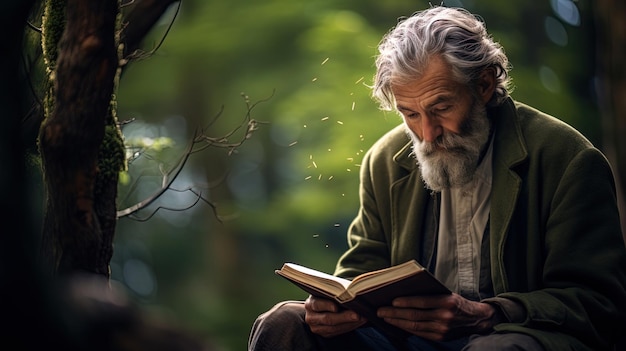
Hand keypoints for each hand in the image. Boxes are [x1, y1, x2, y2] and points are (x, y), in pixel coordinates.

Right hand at [304, 295, 366, 337]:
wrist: (322, 307)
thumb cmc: (327, 295)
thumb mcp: (326, 292)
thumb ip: (333, 292)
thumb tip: (349, 291)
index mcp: (310, 303)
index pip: (316, 305)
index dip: (326, 306)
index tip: (336, 307)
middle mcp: (311, 317)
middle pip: (327, 318)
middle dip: (344, 317)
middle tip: (358, 314)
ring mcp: (317, 328)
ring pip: (334, 328)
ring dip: (350, 323)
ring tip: (363, 318)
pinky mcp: (324, 334)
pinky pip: (338, 332)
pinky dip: (350, 327)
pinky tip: (359, 322)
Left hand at [377, 293, 498, 340]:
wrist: (476, 319)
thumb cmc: (457, 302)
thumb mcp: (447, 293)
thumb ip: (430, 294)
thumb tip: (405, 292)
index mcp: (447, 301)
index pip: (422, 302)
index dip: (406, 302)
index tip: (392, 301)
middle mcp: (445, 316)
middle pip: (415, 315)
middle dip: (395, 313)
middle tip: (380, 311)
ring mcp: (442, 329)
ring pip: (415, 326)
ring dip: (397, 322)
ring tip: (385, 317)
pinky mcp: (441, 337)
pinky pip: (420, 333)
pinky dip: (406, 329)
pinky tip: (397, 324)